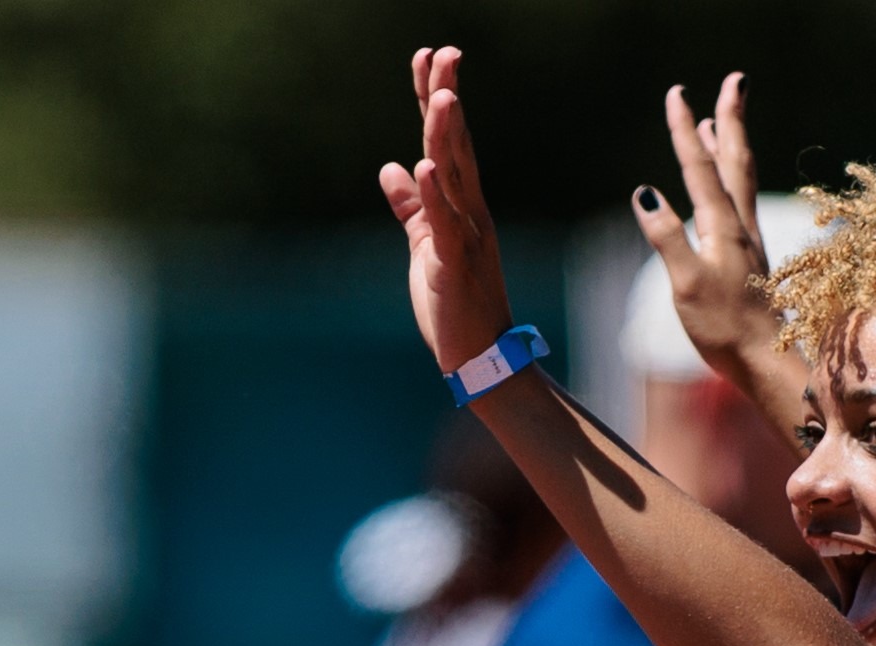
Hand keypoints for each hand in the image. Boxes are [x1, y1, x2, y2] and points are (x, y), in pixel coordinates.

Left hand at [379, 47, 514, 372]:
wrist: (484, 361)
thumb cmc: (456, 307)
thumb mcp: (425, 248)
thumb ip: (413, 208)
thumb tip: (392, 167)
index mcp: (462, 208)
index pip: (448, 143)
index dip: (436, 99)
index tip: (429, 57)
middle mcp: (471, 214)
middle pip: (456, 145)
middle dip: (447, 99)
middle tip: (443, 54)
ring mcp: (468, 237)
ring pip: (456, 177)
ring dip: (447, 136)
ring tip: (442, 96)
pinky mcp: (456, 265)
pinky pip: (446, 224)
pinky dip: (435, 194)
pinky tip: (426, 165)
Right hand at [629, 74, 783, 376]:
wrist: (766, 363)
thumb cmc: (724, 329)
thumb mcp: (687, 284)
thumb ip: (667, 238)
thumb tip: (644, 193)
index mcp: (724, 227)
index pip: (699, 167)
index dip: (685, 128)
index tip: (677, 92)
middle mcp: (741, 226)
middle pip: (734, 161)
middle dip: (730, 118)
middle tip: (734, 82)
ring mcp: (747, 242)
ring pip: (739, 181)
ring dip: (728, 146)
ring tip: (716, 122)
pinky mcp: (748, 260)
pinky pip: (738, 203)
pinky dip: (729, 180)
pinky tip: (722, 188)